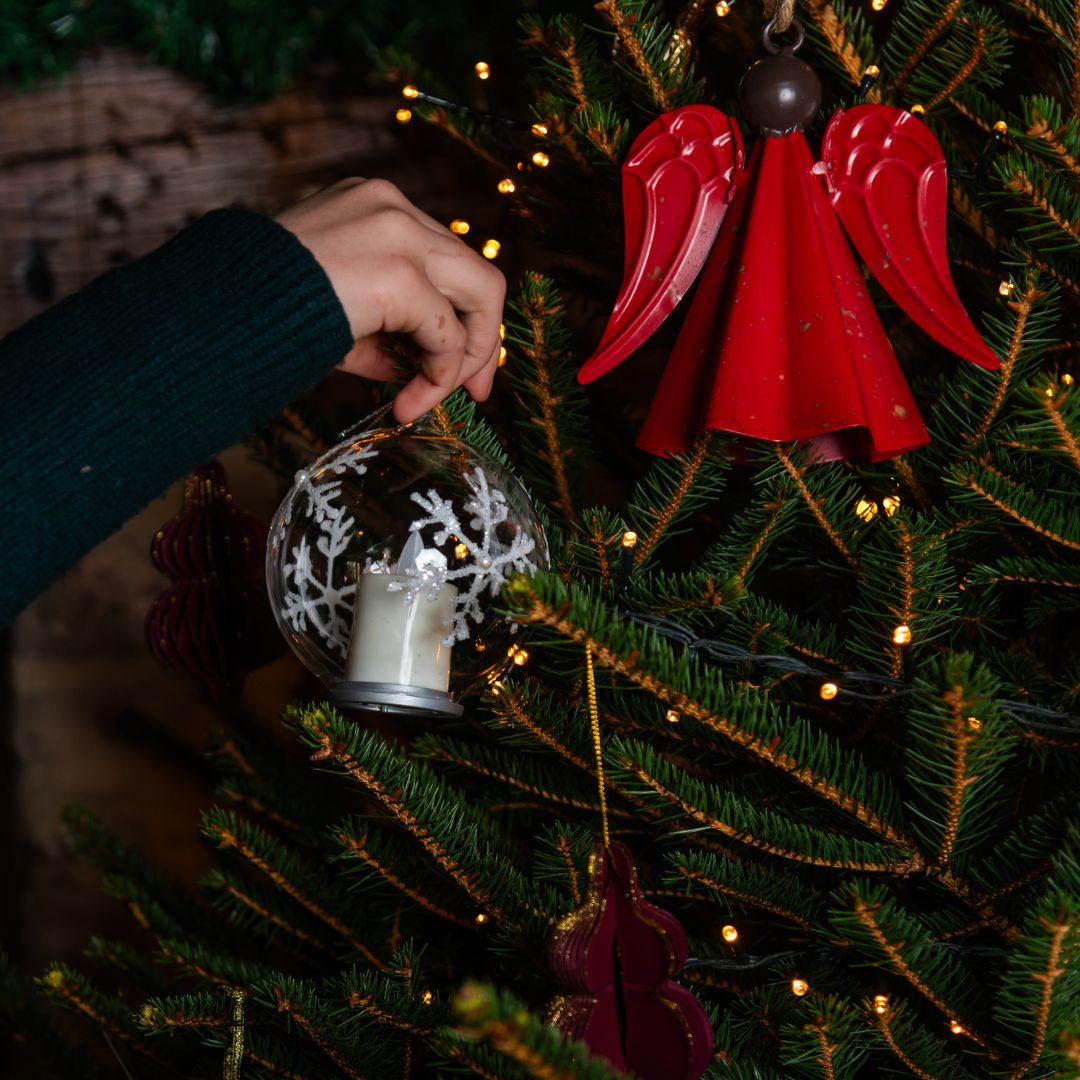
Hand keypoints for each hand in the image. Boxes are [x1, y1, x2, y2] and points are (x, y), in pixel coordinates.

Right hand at [277, 178, 505, 422]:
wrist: (209, 311)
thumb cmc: (259, 312)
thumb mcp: (332, 313)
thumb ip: (385, 332)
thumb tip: (425, 371)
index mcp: (375, 206)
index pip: (448, 259)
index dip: (463, 317)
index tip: (458, 367)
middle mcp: (393, 207)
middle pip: (479, 273)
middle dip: (484, 340)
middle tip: (476, 393)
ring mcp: (397, 231)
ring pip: (481, 294)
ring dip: (465, 359)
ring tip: (428, 401)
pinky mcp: (395, 271)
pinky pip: (445, 332)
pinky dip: (439, 375)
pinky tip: (406, 404)